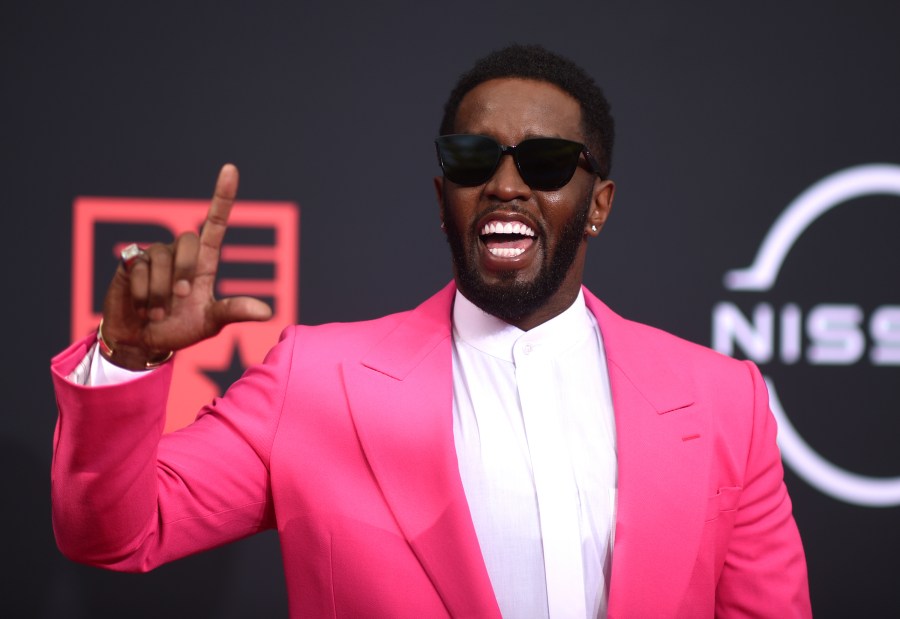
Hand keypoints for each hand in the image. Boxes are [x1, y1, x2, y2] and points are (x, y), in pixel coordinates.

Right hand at [100, 164, 272, 369]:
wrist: (143, 341)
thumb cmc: (180, 328)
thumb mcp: (210, 323)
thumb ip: (234, 312)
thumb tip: (267, 313)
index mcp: (204, 262)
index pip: (215, 223)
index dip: (223, 197)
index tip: (230, 169)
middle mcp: (180, 253)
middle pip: (188, 240)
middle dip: (185, 271)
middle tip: (181, 297)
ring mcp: (154, 256)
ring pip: (161, 258)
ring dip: (161, 291)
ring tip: (158, 312)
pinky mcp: (130, 263)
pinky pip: (139, 269)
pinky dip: (143, 294)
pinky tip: (142, 307)